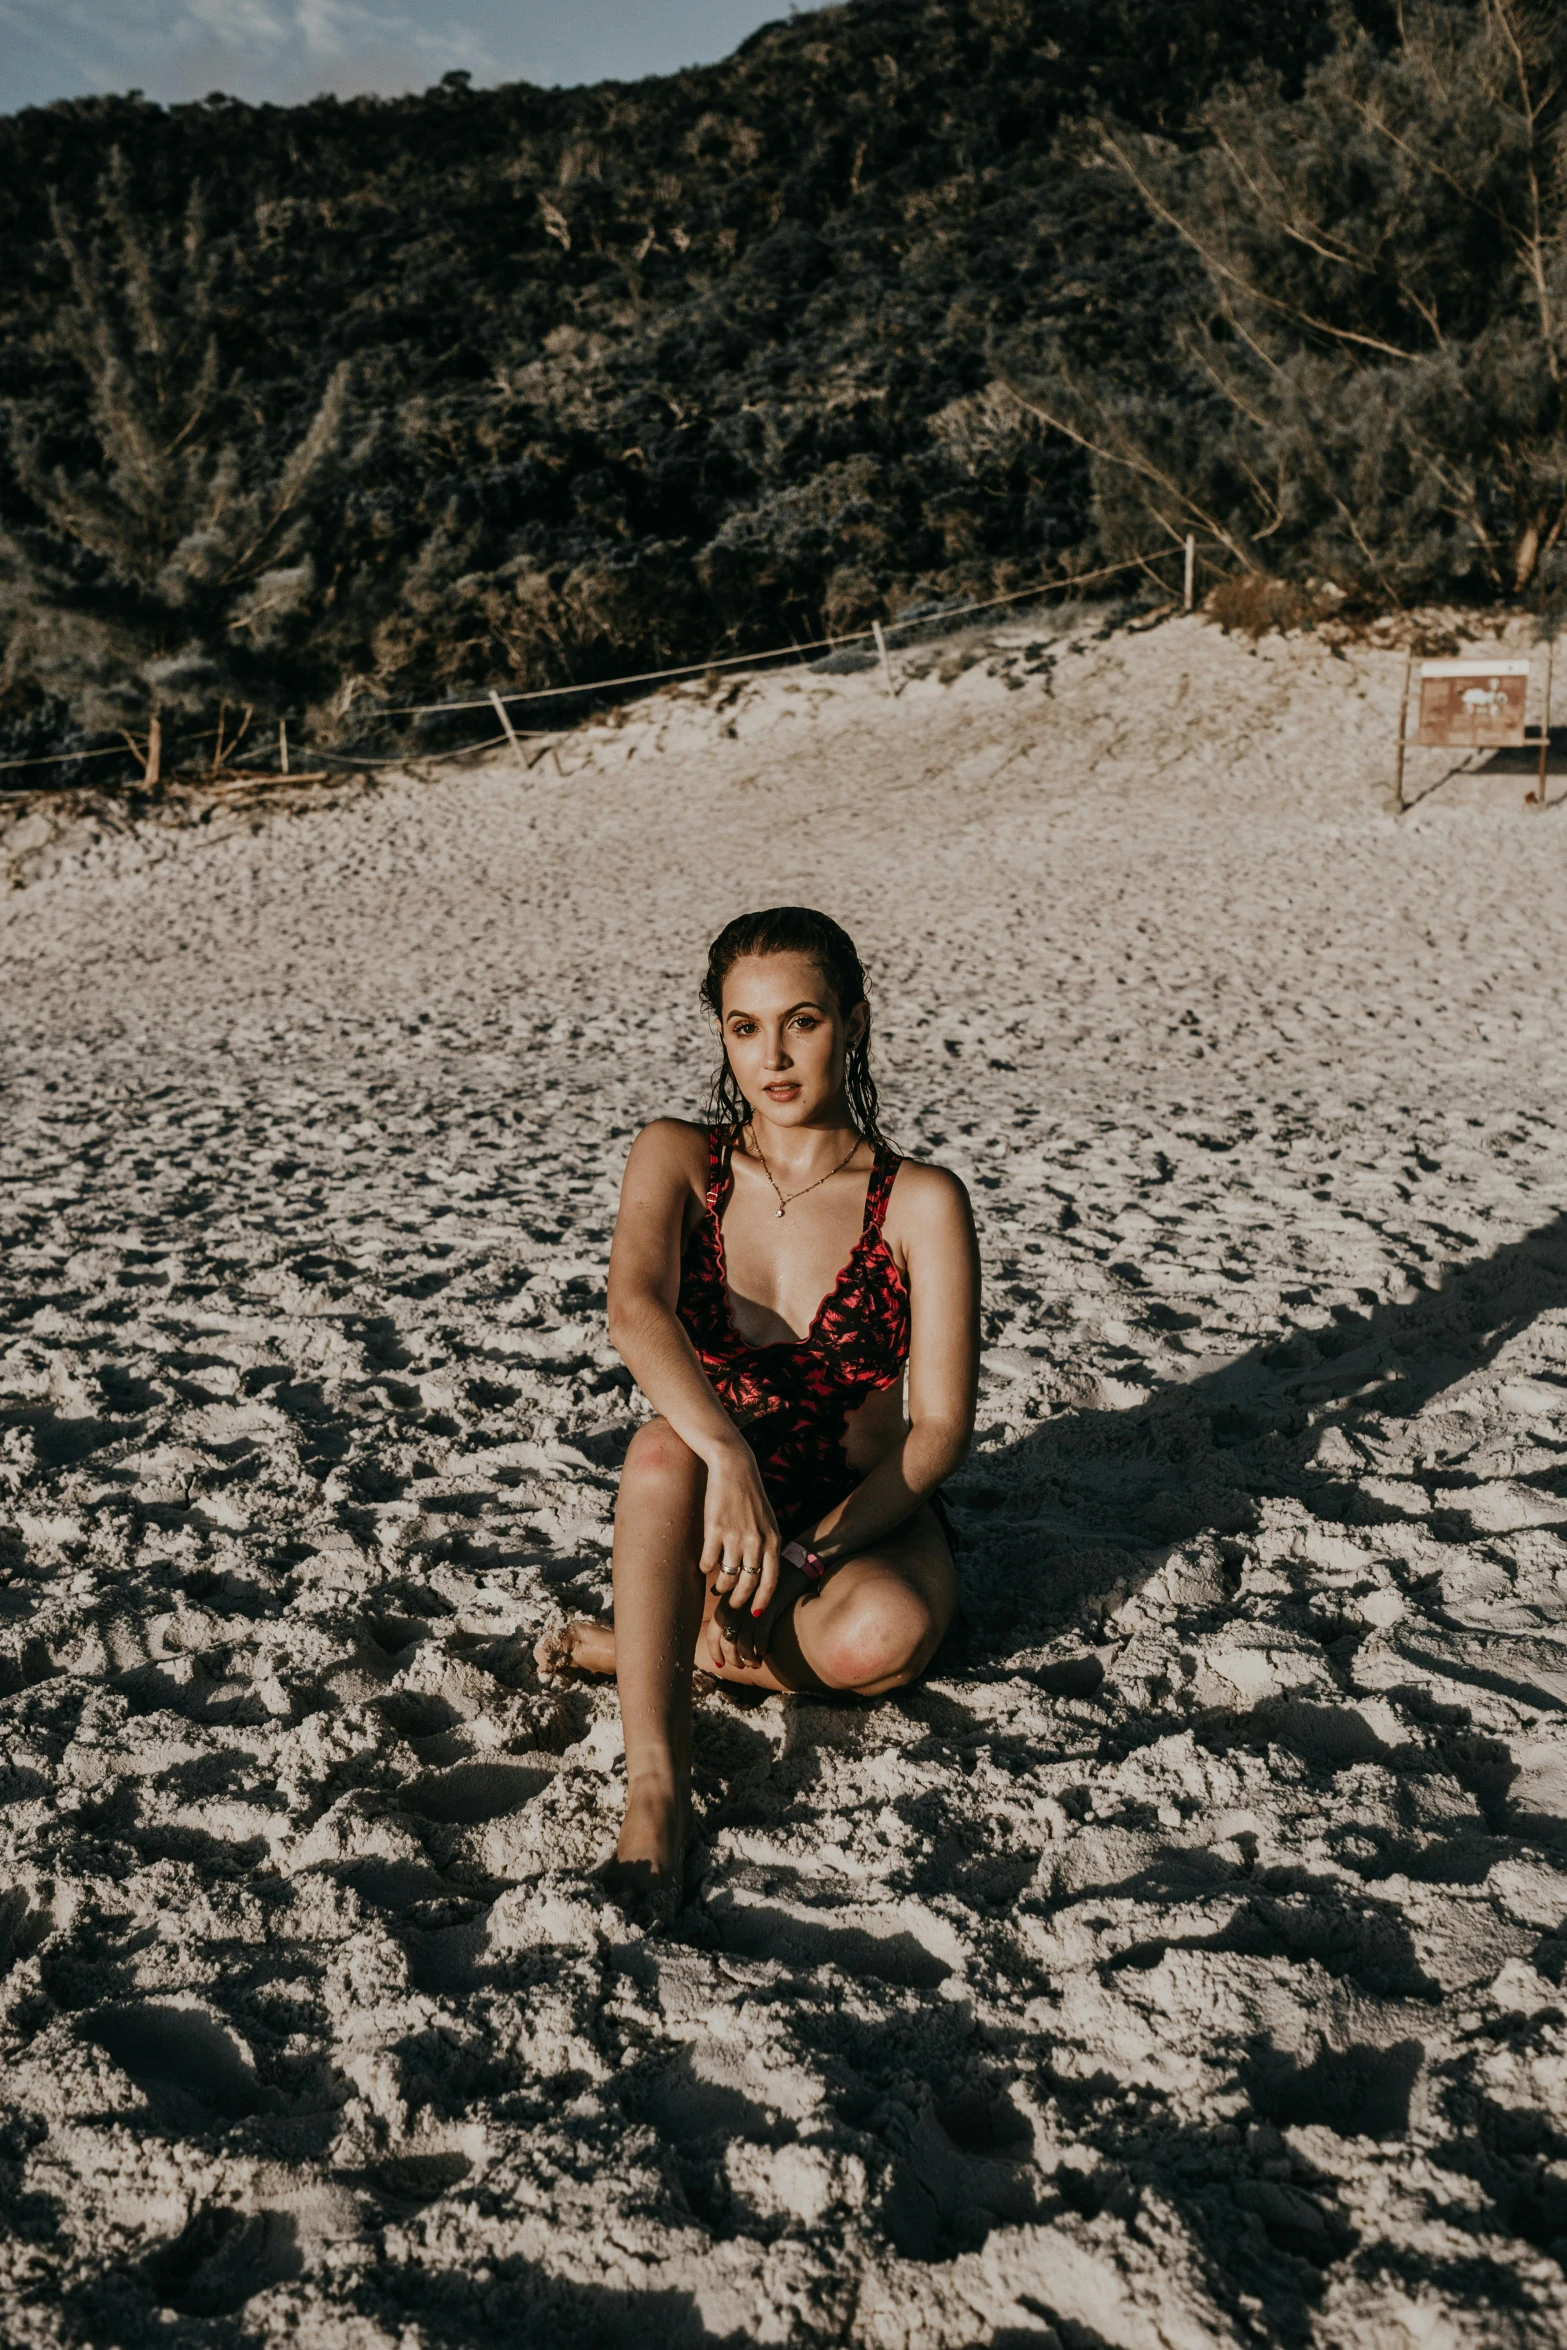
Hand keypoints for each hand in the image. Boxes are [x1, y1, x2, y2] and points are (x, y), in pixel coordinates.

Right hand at [698, 1445, 780, 1623]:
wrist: (735, 1467)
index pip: (771, 1581)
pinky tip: (704, 1566)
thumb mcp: (768, 1522)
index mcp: (773, 1540)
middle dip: (739, 1600)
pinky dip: (705, 1568)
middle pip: (748, 1584)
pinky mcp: (714, 1529)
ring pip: (727, 1577)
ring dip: (721, 1586)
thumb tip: (759, 1575)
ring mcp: (735, 1536)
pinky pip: (708, 1561)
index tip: (755, 1614)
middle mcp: (756, 1541)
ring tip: (717, 1585)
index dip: (762, 1601)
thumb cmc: (751, 1497)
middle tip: (731, 1605)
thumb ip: (767, 1547)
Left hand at [705, 1558, 810, 1673]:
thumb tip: (726, 1637)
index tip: (719, 1663)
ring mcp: (753, 1604)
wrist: (796, 1564)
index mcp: (730, 1598)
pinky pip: (761, 1634)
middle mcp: (738, 1601)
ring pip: (742, 1639)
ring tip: (753, 1664)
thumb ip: (737, 1610)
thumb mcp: (750, 1594)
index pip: (714, 1628)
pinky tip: (764, 1652)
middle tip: (737, 1666)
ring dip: (746, 1657)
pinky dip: (760, 1647)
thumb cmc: (771, 1582)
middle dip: (728, 1656)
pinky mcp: (770, 1606)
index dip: (714, 1649)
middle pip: (725, 1636)